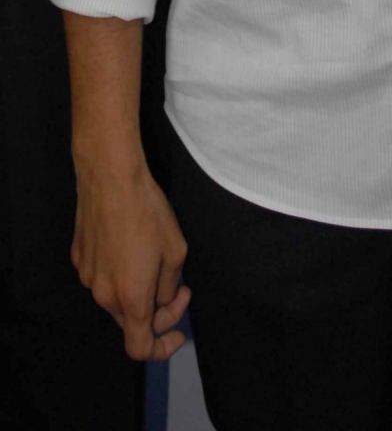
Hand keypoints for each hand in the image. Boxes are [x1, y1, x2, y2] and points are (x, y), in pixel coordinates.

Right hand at [72, 157, 190, 360]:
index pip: (139, 348)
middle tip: (178, 286)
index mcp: (130, 299)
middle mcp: (103, 295)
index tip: (178, 332)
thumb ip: (169, 288)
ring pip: (116, 297)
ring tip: (153, 257)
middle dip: (156, 311)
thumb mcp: (175, 251)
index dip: (161, 348)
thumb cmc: (148, 212)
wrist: (110, 177)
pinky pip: (102, 275)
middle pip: (131, 321)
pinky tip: (128, 242)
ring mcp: (87, 276)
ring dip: (137, 289)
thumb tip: (162, 300)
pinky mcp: (78, 257)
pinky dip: (118, 271)